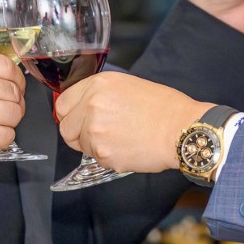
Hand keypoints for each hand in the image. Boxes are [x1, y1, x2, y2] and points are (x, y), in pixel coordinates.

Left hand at [56, 72, 207, 173]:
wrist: (181, 129)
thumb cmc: (163, 107)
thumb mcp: (127, 85)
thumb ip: (99, 94)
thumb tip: (82, 107)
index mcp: (97, 86)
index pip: (62, 104)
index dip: (70, 115)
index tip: (77, 120)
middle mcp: (91, 107)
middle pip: (66, 128)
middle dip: (78, 133)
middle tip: (99, 133)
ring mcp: (95, 132)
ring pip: (81, 146)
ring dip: (95, 146)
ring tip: (121, 138)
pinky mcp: (104, 154)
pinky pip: (96, 159)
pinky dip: (109, 156)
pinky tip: (127, 146)